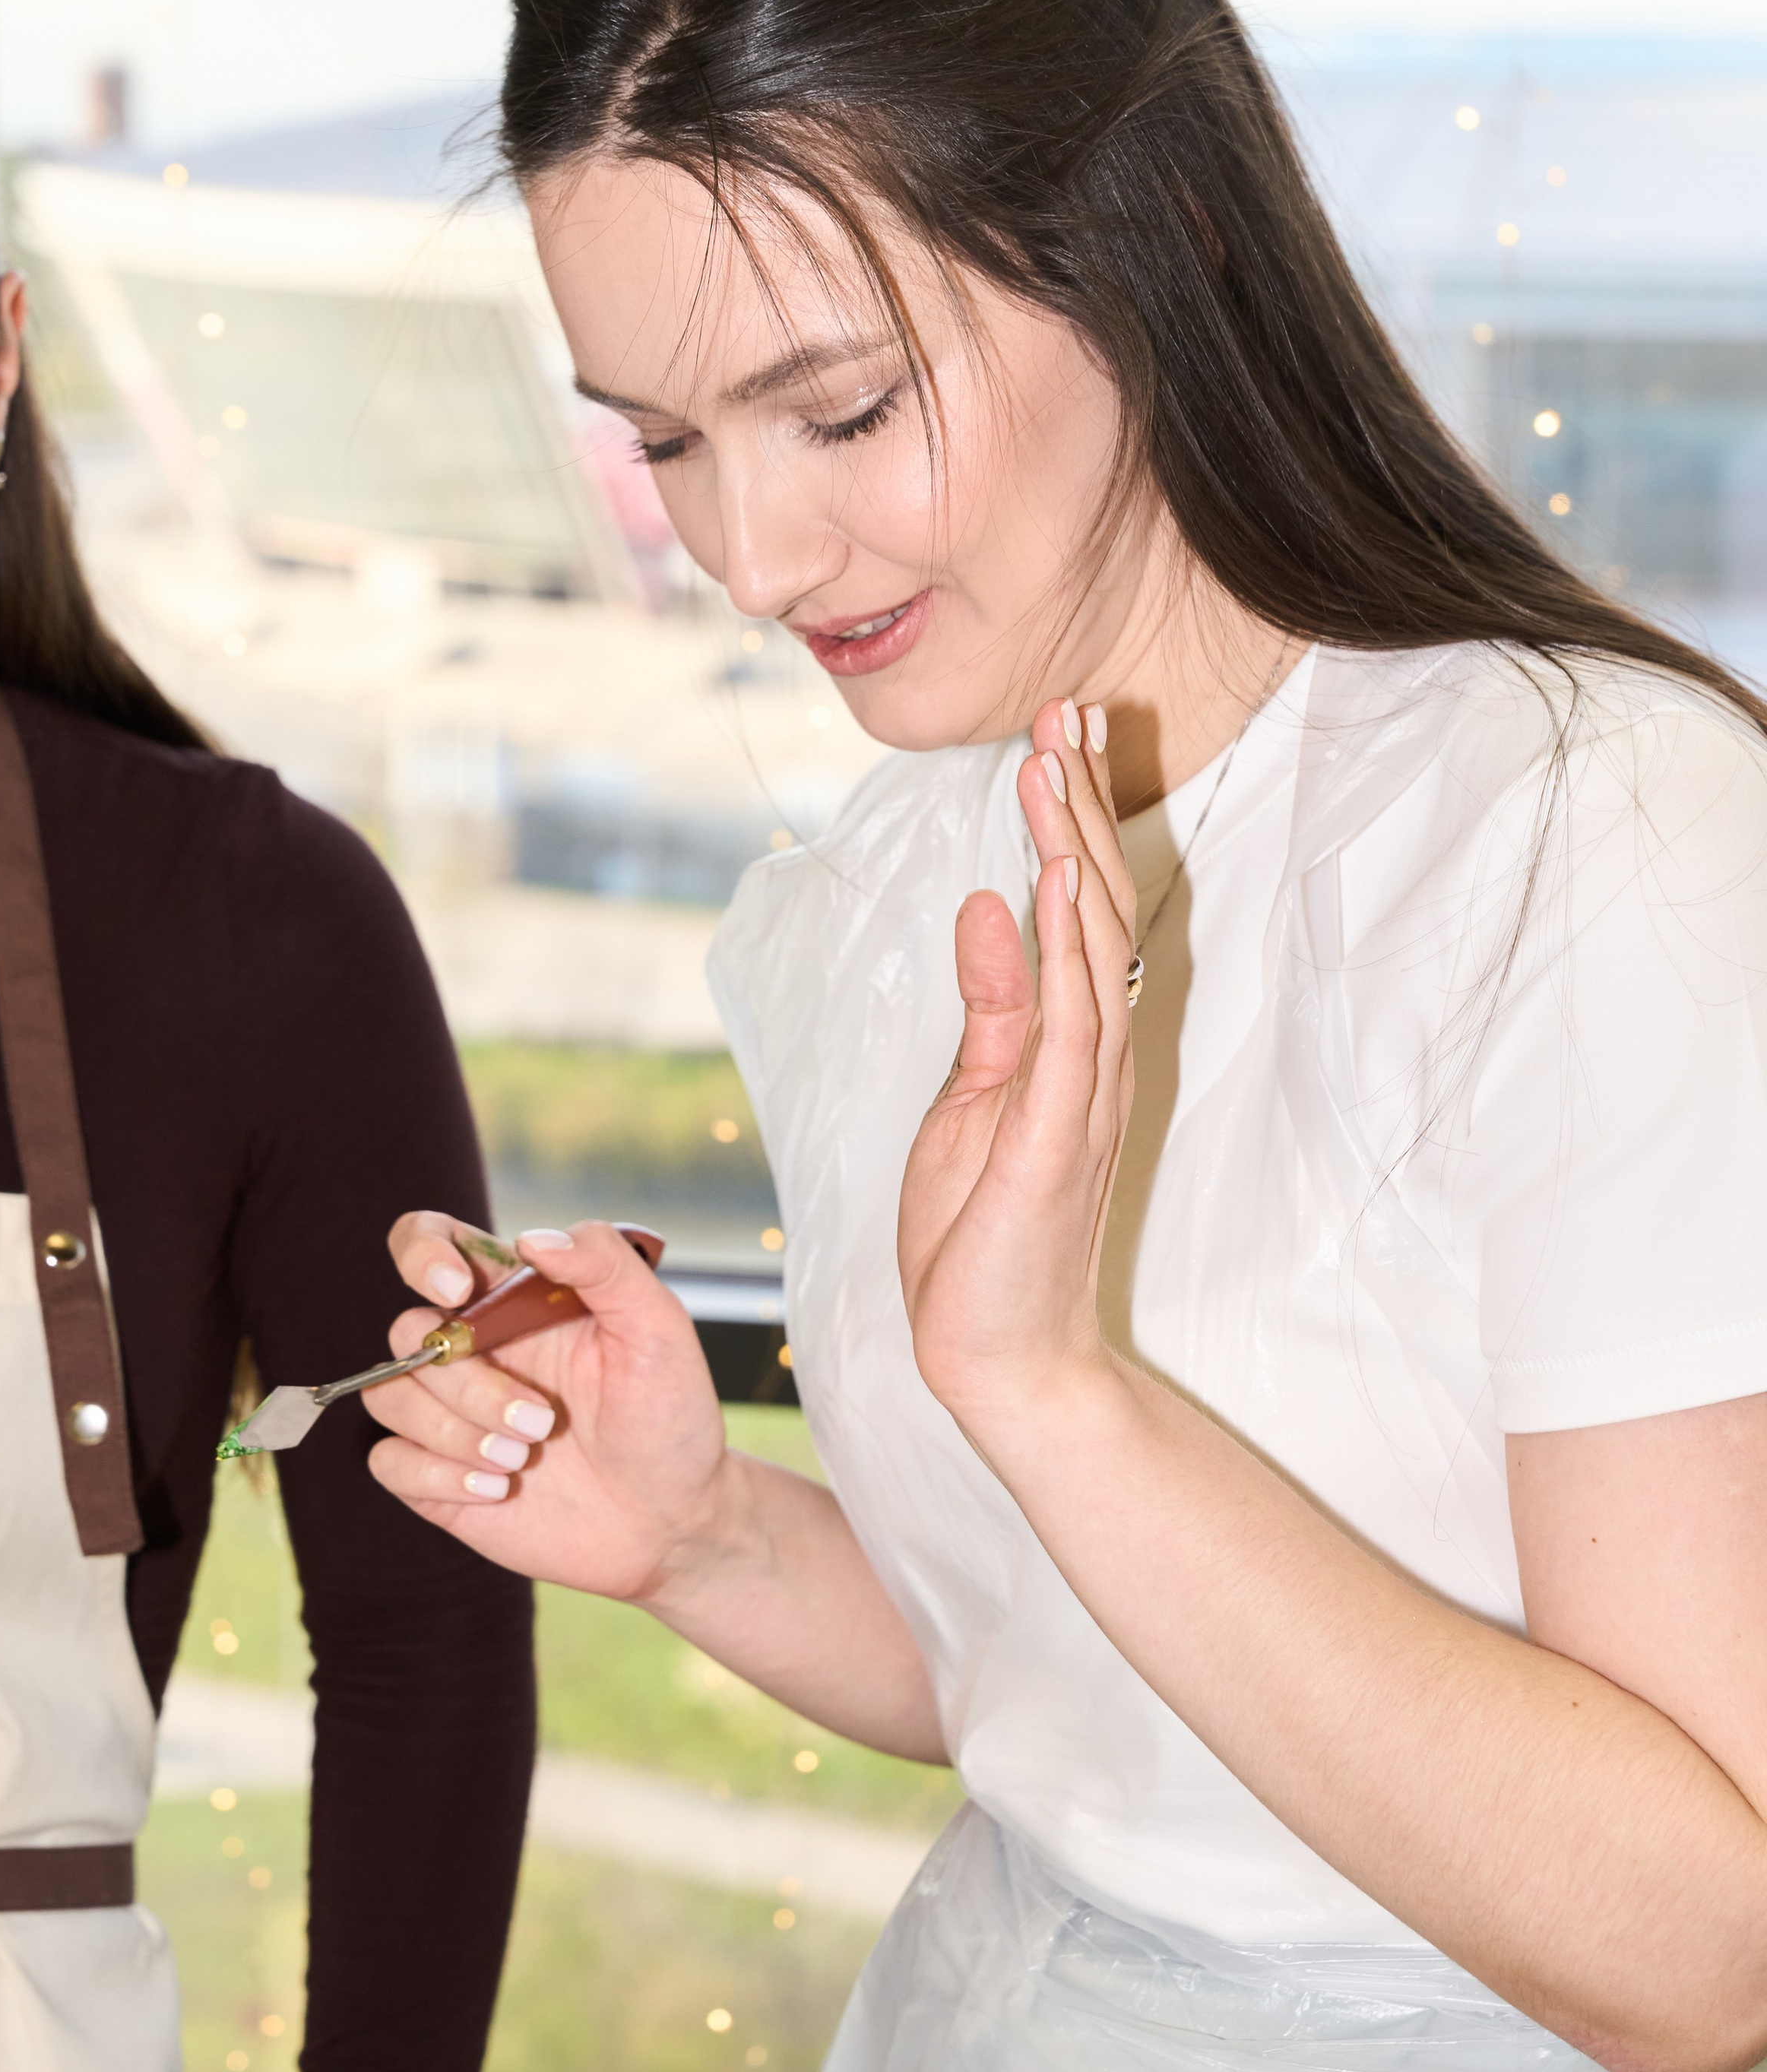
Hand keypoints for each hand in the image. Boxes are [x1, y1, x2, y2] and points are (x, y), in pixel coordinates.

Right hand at [364, 1217, 729, 1604]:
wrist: (672, 1522)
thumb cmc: (669, 1417)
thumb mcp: (659, 1329)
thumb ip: (606, 1264)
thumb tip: (532, 1239)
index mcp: (514, 1301)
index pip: (434, 1242)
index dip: (421, 1252)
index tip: (455, 1291)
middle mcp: (474, 1351)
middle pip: (408, 1331)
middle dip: (468, 1383)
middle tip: (542, 1421)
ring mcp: (452, 1414)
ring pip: (389, 1396)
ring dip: (454, 1432)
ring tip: (521, 1460)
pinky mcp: (439, 1477)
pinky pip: (387, 1461)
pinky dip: (437, 1476)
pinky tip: (498, 1491)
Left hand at [896, 696, 1136, 1441]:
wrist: (999, 1358)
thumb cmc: (981, 1239)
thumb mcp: (971, 1101)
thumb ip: (989, 1007)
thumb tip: (982, 906)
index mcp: (1069, 1047)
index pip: (1083, 913)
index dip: (1073, 824)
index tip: (1058, 740)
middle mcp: (1092, 1056)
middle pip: (1101, 908)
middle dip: (1082, 807)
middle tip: (1068, 713)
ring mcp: (1083, 1092)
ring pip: (1093, 946)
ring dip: (1075, 848)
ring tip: (1057, 764)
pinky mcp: (1054, 1131)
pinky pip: (1070, 1021)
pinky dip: (1069, 945)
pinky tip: (1059, 877)